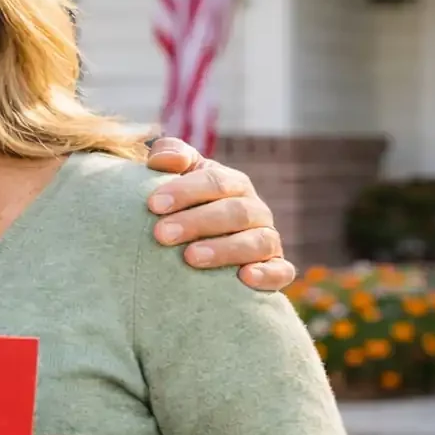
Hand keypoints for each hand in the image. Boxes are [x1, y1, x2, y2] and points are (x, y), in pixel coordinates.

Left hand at [142, 137, 293, 291]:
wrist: (196, 251)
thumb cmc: (181, 208)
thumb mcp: (176, 178)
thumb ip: (170, 156)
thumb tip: (162, 158)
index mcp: (233, 184)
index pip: (215, 181)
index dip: (185, 191)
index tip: (153, 204)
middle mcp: (255, 210)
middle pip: (235, 211)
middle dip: (197, 222)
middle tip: (161, 234)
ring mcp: (267, 240)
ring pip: (258, 241)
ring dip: (225, 249)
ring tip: (190, 258)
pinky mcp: (276, 269)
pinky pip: (281, 271)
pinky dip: (267, 273)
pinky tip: (244, 277)